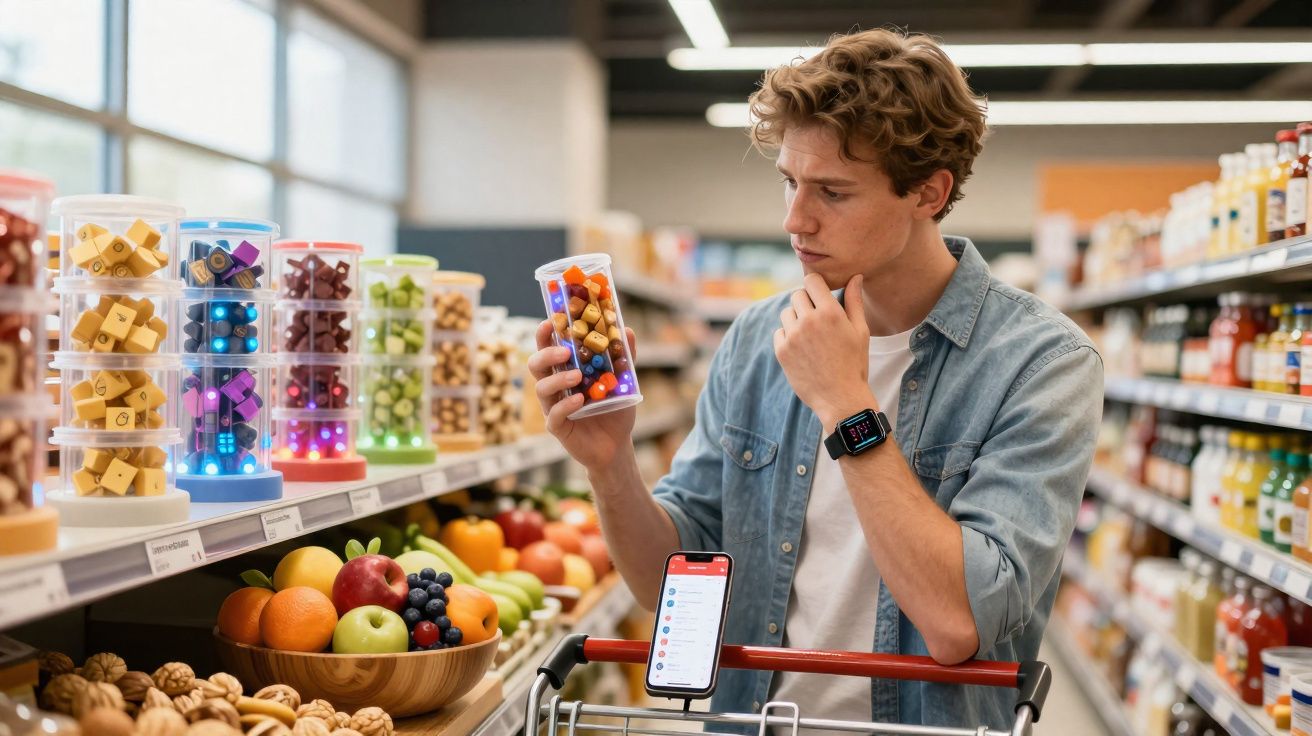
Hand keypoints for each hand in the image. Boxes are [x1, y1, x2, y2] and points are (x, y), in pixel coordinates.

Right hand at [528, 320, 637, 470]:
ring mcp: (553, 407)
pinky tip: (579, 400)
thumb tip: (627, 330)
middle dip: (546, 354)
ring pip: (541, 388)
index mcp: (565, 370)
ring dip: (558, 378)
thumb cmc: (615, 408)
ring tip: (577, 376)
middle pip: (536, 365)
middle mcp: (555, 386)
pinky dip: (565, 405)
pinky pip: (553, 414)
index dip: (545, 334)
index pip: (548, 347)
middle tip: (566, 351)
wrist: (617, 444)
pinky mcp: (558, 427)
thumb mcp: (623, 381)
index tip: (550, 320)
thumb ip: (624, 358)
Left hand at [774, 273, 875, 425]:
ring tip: (811, 337)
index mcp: (830, 312)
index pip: (811, 280)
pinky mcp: (782, 351)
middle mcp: (809, 321)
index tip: (819, 295)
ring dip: (796, 319)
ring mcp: (793, 336)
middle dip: (806, 302)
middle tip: (817, 320)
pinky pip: (779, 332)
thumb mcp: (860, 331)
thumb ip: (854, 301)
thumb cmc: (854, 364)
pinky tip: (802, 349)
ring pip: (787, 313)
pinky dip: (788, 336)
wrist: (840, 398)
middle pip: (797, 295)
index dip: (815, 286)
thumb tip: (854, 276)